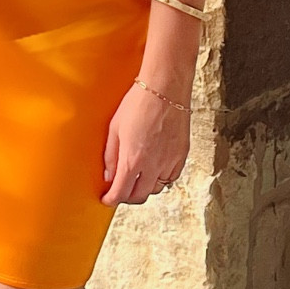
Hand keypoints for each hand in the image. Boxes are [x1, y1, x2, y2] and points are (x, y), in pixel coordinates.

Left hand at [101, 81, 190, 206]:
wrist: (165, 89)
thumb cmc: (138, 103)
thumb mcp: (115, 128)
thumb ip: (111, 155)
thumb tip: (109, 174)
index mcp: (133, 159)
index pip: (121, 192)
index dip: (112, 199)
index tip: (107, 199)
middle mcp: (153, 165)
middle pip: (139, 196)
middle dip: (127, 197)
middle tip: (119, 191)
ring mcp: (170, 162)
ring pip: (157, 189)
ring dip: (144, 189)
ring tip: (136, 179)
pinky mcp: (181, 156)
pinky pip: (170, 178)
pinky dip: (160, 180)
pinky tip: (153, 170)